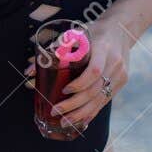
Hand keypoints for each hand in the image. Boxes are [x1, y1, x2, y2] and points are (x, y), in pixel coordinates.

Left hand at [23, 17, 131, 132]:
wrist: (122, 29)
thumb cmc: (94, 31)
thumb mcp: (76, 34)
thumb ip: (54, 50)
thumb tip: (29, 70)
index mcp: (103, 48)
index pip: (94, 71)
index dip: (80, 84)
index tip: (64, 90)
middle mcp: (114, 63)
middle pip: (95, 89)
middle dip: (74, 104)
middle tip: (56, 111)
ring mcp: (120, 74)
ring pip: (100, 99)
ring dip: (81, 113)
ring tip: (65, 122)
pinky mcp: (121, 82)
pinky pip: (105, 100)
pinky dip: (92, 112)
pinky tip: (81, 120)